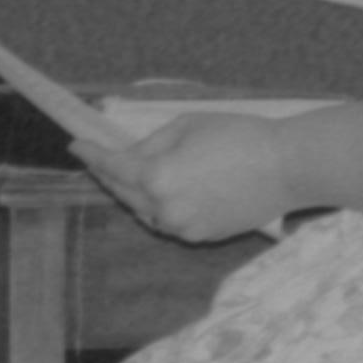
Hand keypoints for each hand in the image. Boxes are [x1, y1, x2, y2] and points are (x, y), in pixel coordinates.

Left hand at [72, 114, 287, 244]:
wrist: (287, 168)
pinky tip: (169, 192)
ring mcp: (183, 228)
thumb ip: (153, 144)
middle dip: (110, 175)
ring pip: (146, 212)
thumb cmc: (240, 136)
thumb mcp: (188, 125)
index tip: (75, 146)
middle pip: (124, 194)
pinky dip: (163, 207)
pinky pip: (171, 222)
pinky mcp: (203, 237)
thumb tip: (134, 157)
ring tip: (136, 175)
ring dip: (136, 194)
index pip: (111, 167)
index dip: (91, 155)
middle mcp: (164, 210)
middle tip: (100, 160)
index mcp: (156, 178)